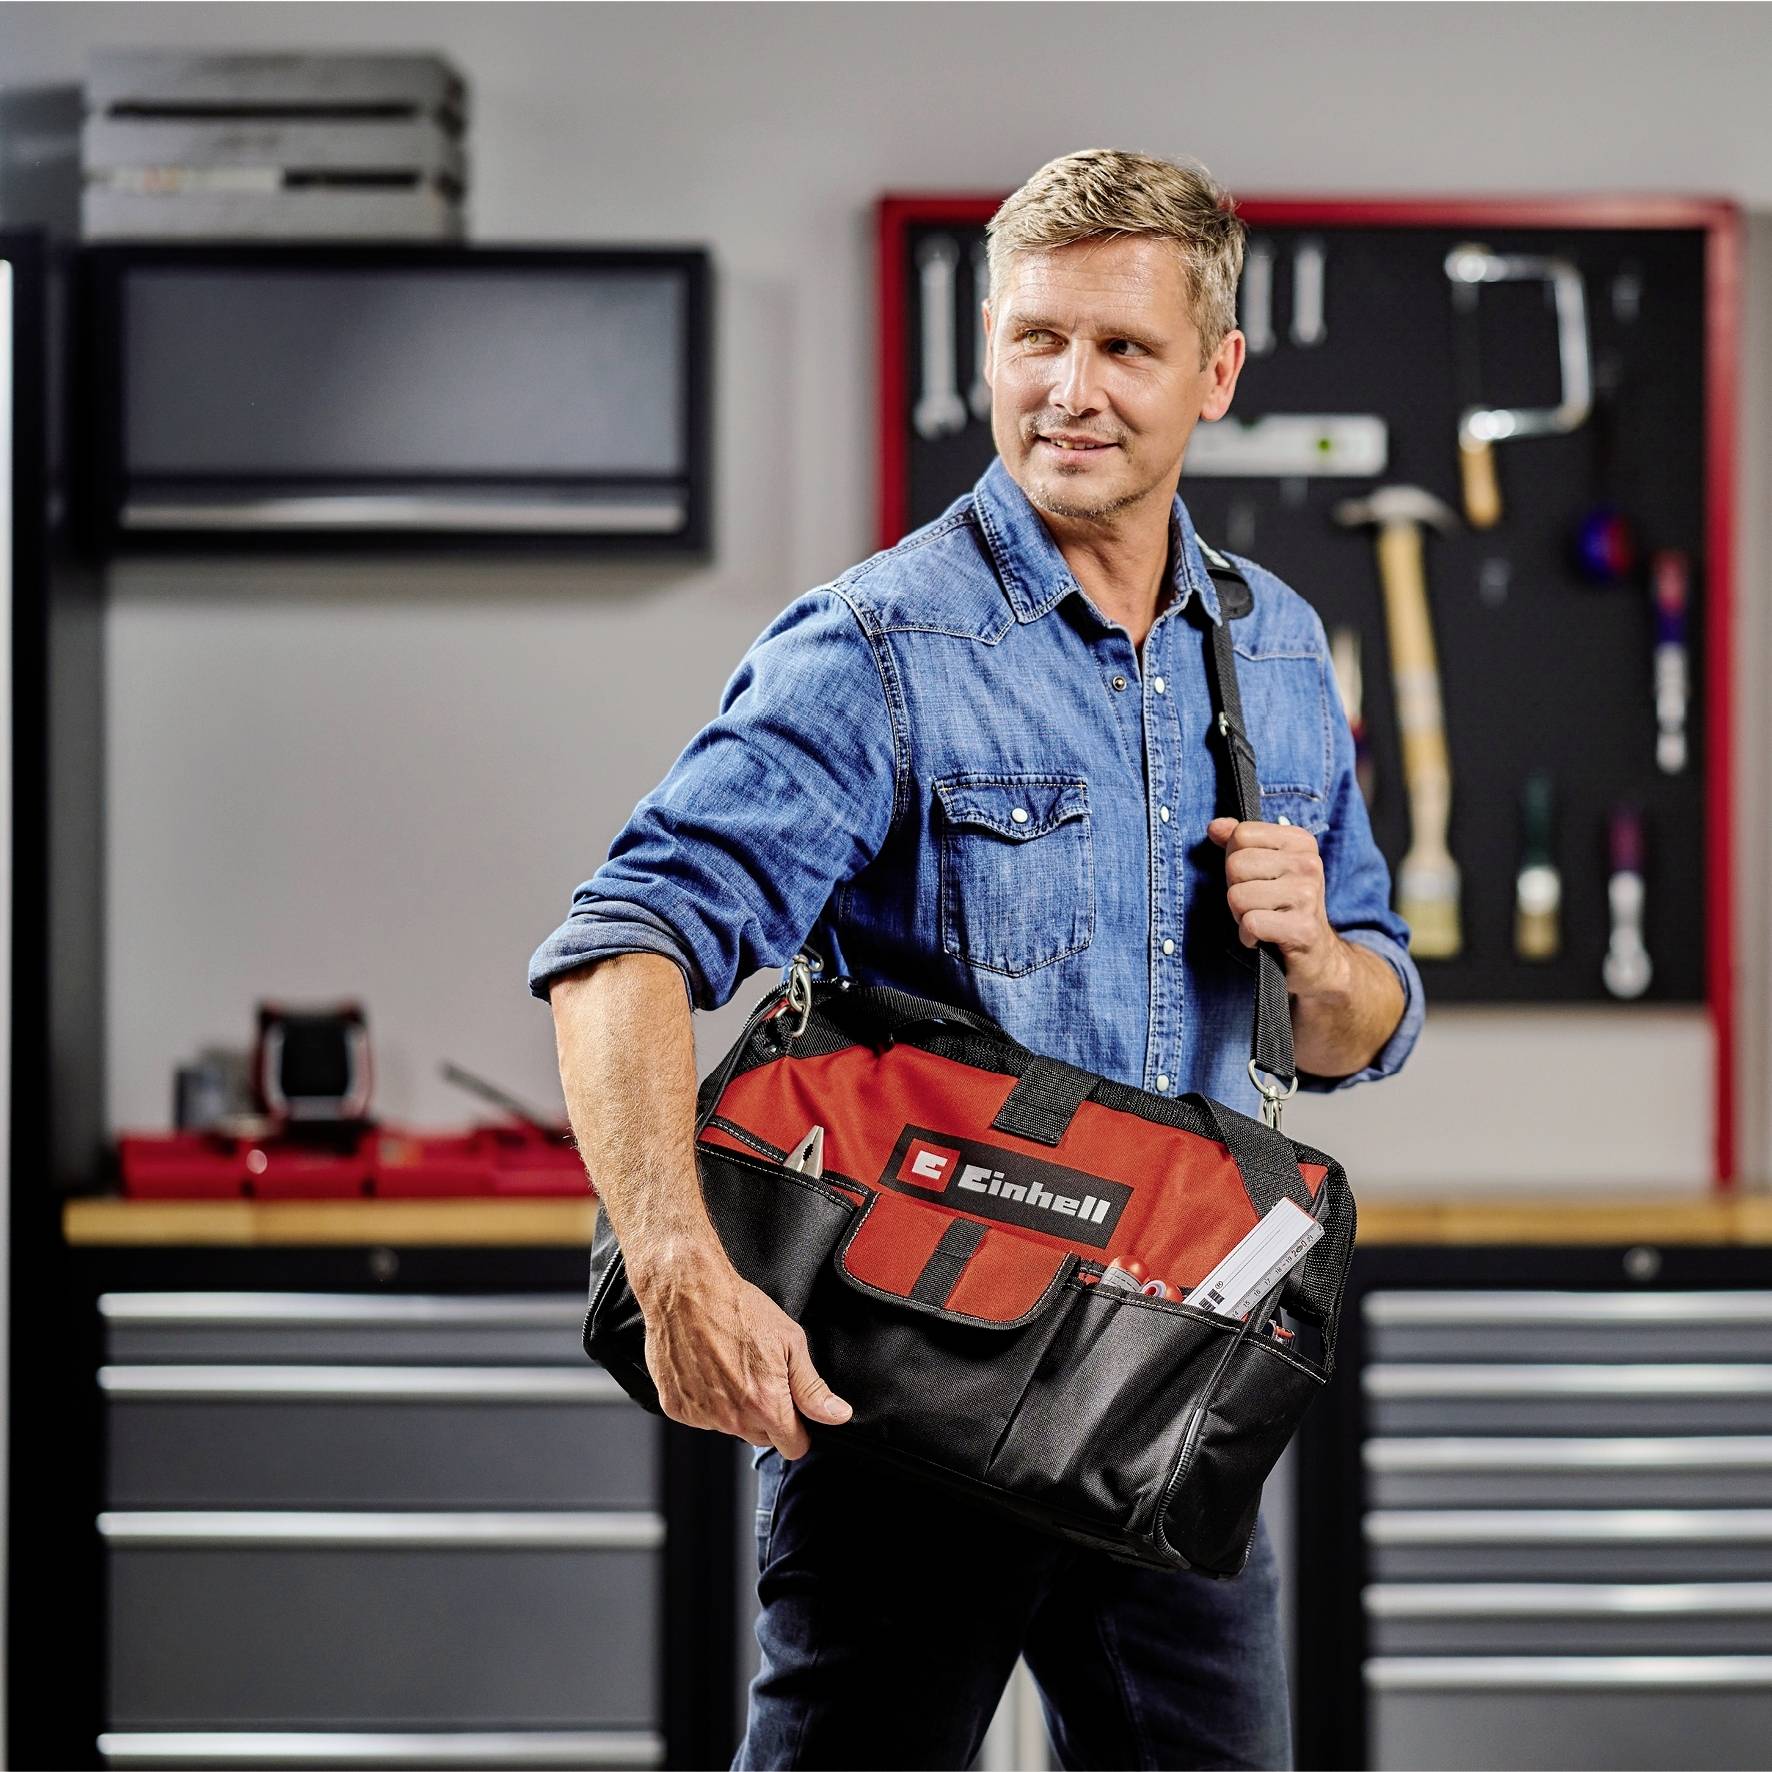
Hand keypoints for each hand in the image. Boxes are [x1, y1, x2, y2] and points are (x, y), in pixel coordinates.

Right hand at [634, 1256, 851, 1459]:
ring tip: (731, 1365)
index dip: (799, 1429)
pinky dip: (707, 1399)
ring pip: (731, 1426)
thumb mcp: (789, 1341)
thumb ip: (812, 1387)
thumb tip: (837, 1414)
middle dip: (767, 1414)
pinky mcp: (677, 1407)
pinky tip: (708, 1368)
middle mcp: (732, 1417)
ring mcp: (702, 1415)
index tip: (794, 1410)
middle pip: (762, 1438)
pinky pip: (702, 1416)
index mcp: (765, 1405)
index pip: (793, 1447)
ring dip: (736, 1406)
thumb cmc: (736, 1309)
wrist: (686, 1291)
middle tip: (760, 1375)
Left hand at [1206, 816, 1348, 999]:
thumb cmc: (1282, 907)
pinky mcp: (1302, 928)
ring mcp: (1308, 896)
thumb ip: (1237, 843)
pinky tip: (1264, 938)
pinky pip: (1251, 923)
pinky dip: (1248, 936)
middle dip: (1236, 890)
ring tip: (1262, 920)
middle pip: (1235, 865)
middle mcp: (1308, 864)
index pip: (1241, 834)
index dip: (1235, 861)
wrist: (1317, 955)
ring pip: (1238, 896)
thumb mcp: (1263, 867)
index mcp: (1299, 841)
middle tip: (1257, 905)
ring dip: (1241, 915)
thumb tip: (1215, 826)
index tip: (1256, 879)